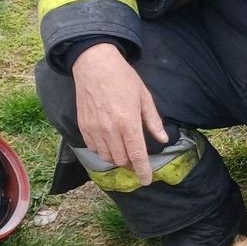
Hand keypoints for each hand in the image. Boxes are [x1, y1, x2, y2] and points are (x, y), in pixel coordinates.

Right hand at [71, 43, 167, 183]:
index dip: (143, 171)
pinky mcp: (83, 126)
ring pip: (106, 157)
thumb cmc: (123, 78)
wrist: (94, 64)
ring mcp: (95, 129)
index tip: (146, 181)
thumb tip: (163, 139)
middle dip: (131, 164)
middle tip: (137, 158)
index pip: (137, 155)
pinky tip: (109, 142)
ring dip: (117, 158)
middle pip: (121, 160)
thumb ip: (152, 121)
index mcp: (128, 123)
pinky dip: (103, 150)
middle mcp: (110, 129)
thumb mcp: (144, 97)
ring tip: (123, 150)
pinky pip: (93, 148)